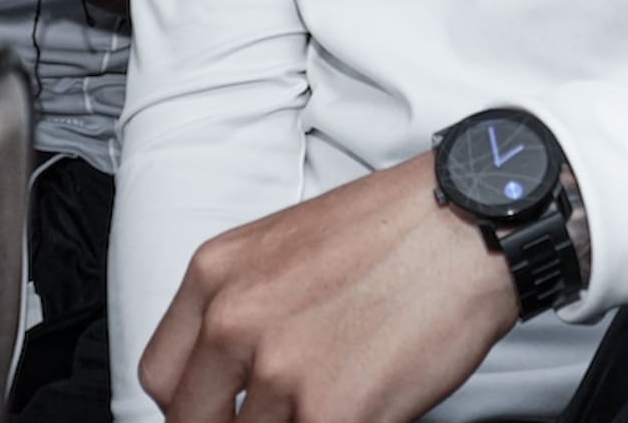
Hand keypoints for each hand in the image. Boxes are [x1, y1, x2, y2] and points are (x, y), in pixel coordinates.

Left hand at [140, 151, 517, 422]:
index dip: (192, 404)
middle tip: (278, 415)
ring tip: (334, 395)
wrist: (464, 225)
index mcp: (216, 273)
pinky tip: (364, 407)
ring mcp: (281, 372)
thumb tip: (235, 374)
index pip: (162, 375)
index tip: (220, 410)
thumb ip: (245, 304)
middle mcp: (234, 320)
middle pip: (193, 420)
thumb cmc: (391, 230)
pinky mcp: (335, 415)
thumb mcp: (285, 245)